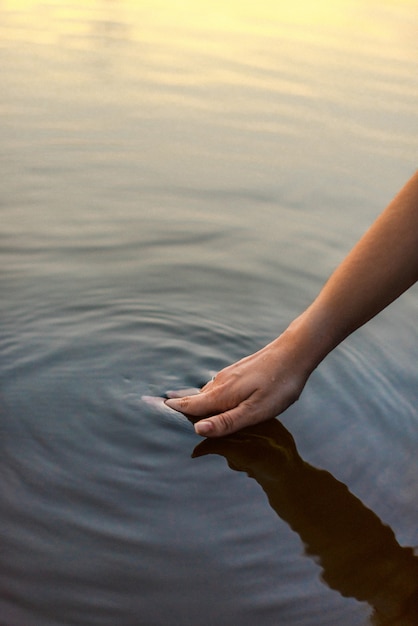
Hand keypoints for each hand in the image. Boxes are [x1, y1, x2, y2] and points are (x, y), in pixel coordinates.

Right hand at [165, 329, 311, 436]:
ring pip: (207, 391)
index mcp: (222, 395)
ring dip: (195, 400)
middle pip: (195, 398)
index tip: (152, 406)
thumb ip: (226, 422)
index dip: (172, 409)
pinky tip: (212, 396)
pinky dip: (209, 394)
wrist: (295, 352)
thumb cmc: (279, 385)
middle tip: (160, 406)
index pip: (190, 405)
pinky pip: (217, 386)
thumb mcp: (256, 411)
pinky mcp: (239, 371)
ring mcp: (229, 375)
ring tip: (180, 405)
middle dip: (180, 405)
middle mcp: (221, 383)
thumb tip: (198, 429)